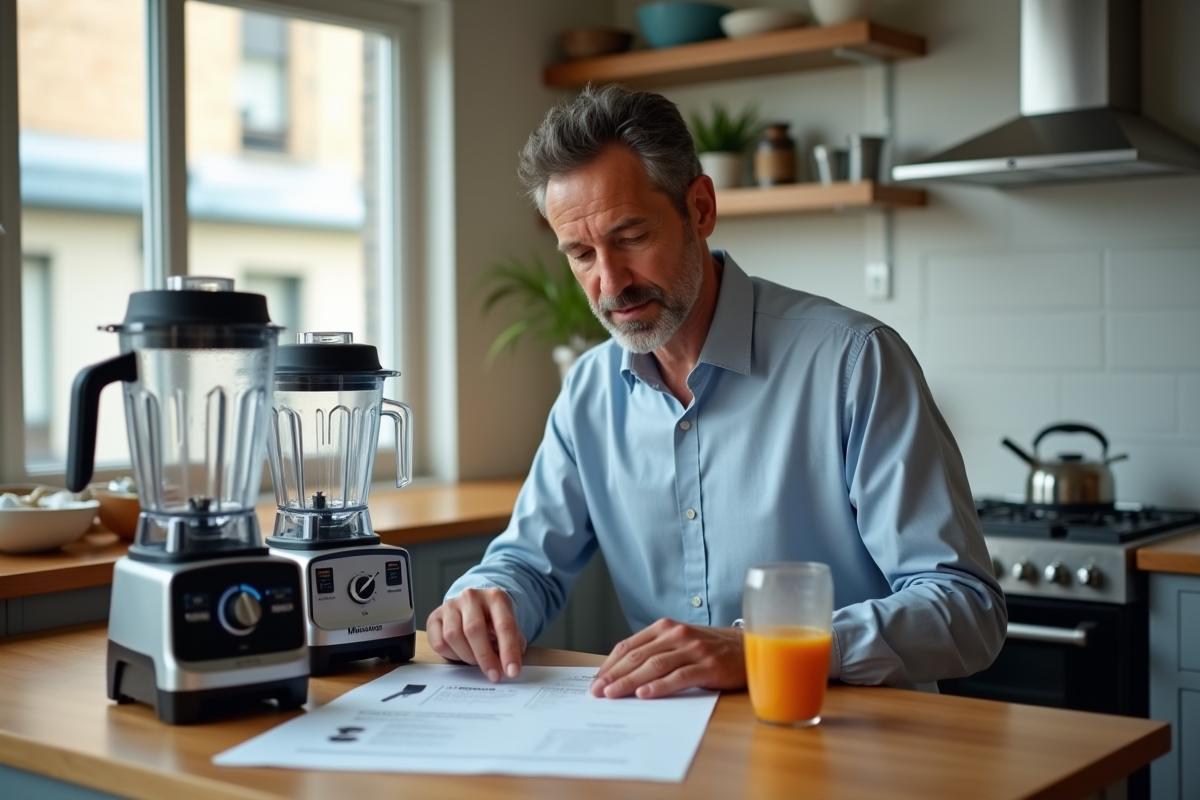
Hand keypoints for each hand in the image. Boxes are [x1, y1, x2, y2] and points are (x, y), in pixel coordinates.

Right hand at [426, 588, 525, 682]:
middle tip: (494, 675)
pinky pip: (438, 642)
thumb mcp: (507, 626)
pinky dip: (451, 655)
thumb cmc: (492, 621)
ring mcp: (450, 606)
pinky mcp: (434, 617)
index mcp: (495, 598)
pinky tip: (460, 654)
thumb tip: (510, 665)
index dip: (509, 650)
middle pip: (474, 629)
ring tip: (476, 661)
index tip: (512, 672)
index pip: (504, 624)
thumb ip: (513, 643)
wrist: (472, 607)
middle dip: (485, 657)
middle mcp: (471, 597)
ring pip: (453, 636)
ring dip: (467, 656)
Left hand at [590, 618, 745, 698]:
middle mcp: (677, 634)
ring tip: (613, 695)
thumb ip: (655, 652)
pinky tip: (644, 695)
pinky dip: (659, 686)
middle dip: (613, 675)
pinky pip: (679, 676)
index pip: (629, 646)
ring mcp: (693, 649)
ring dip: (629, 682)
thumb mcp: (680, 643)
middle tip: (597, 692)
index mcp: (665, 627)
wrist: (748, 647)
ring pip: (654, 666)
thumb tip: (622, 674)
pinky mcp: (708, 666)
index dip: (609, 665)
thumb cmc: (710, 648)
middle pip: (637, 656)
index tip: (595, 682)